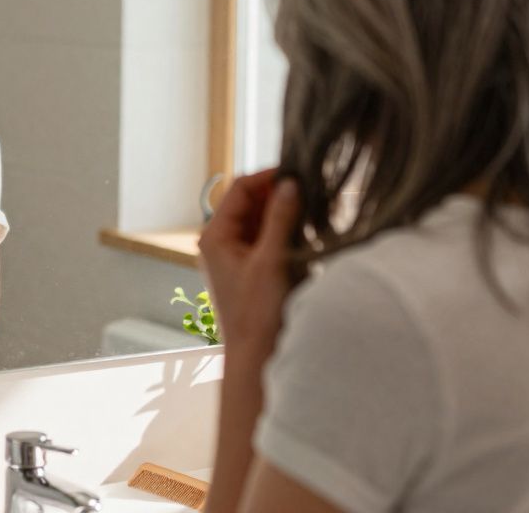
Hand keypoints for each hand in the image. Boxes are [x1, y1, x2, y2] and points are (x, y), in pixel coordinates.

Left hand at [197, 169, 301, 346]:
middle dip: (280, 194)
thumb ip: (281, 219)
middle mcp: (221, 240)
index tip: (298, 172)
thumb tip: (290, 182)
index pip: (240, 187)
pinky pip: (267, 236)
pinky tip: (307, 233)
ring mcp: (235, 253)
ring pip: (262, 218)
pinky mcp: (250, 265)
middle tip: (312, 190)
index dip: (268, 176)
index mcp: (215, 235)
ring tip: (313, 210)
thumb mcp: (271, 261)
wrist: (256, 355)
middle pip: (251, 201)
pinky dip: (286, 230)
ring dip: (285, 212)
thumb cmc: (257, 312)